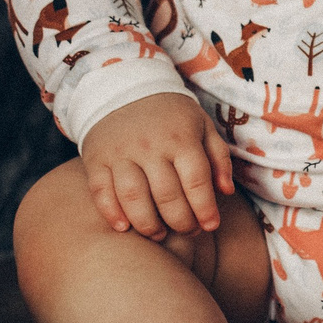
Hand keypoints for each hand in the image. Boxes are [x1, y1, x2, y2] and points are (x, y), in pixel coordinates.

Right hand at [79, 92, 234, 238]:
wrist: (124, 88)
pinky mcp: (96, 159)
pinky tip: (124, 228)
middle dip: (180, 222)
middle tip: (187, 231)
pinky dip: (111, 213)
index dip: (205, 209)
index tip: (211, 226)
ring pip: (133, 197)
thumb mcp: (202, 126)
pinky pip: (101, 192)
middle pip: (166, 195)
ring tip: (158, 234)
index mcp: (180, 137)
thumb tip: (226, 192)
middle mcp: (149, 146)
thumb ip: (218, 158)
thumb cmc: (171, 116)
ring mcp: (120, 153)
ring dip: (148, 224)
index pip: (196, 180)